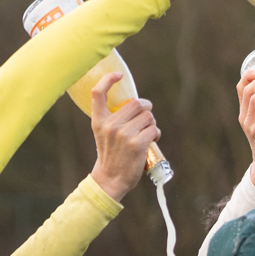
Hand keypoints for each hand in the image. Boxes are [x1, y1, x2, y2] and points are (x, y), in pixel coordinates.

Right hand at [88, 71, 160, 200]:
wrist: (111, 179)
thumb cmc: (110, 155)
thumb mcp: (102, 133)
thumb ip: (113, 118)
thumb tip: (136, 104)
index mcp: (99, 120)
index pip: (98, 92)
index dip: (108, 80)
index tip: (119, 75)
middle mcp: (110, 125)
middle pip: (136, 103)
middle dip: (146, 108)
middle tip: (146, 119)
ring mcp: (123, 134)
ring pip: (148, 116)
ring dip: (152, 123)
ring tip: (148, 133)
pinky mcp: (137, 144)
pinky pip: (154, 130)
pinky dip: (156, 134)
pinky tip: (152, 141)